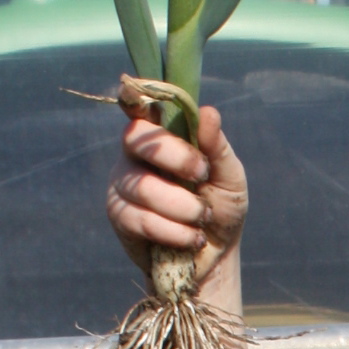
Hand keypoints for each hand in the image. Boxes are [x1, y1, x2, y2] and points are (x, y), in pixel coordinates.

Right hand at [107, 101, 246, 285]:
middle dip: (177, 157)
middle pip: (137, 138)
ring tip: (202, 218)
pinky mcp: (119, 216)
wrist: (215, 255)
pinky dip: (174, 231)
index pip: (138, 107)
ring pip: (143, 186)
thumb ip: (217, 147)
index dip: (133, 98)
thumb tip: (208, 112)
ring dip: (183, 206)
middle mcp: (134, 154)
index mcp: (160, 136)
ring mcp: (122, 184)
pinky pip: (142, 219)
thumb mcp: (229, 177)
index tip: (135, 93)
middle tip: (203, 174)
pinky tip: (190, 238)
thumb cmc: (220, 208)